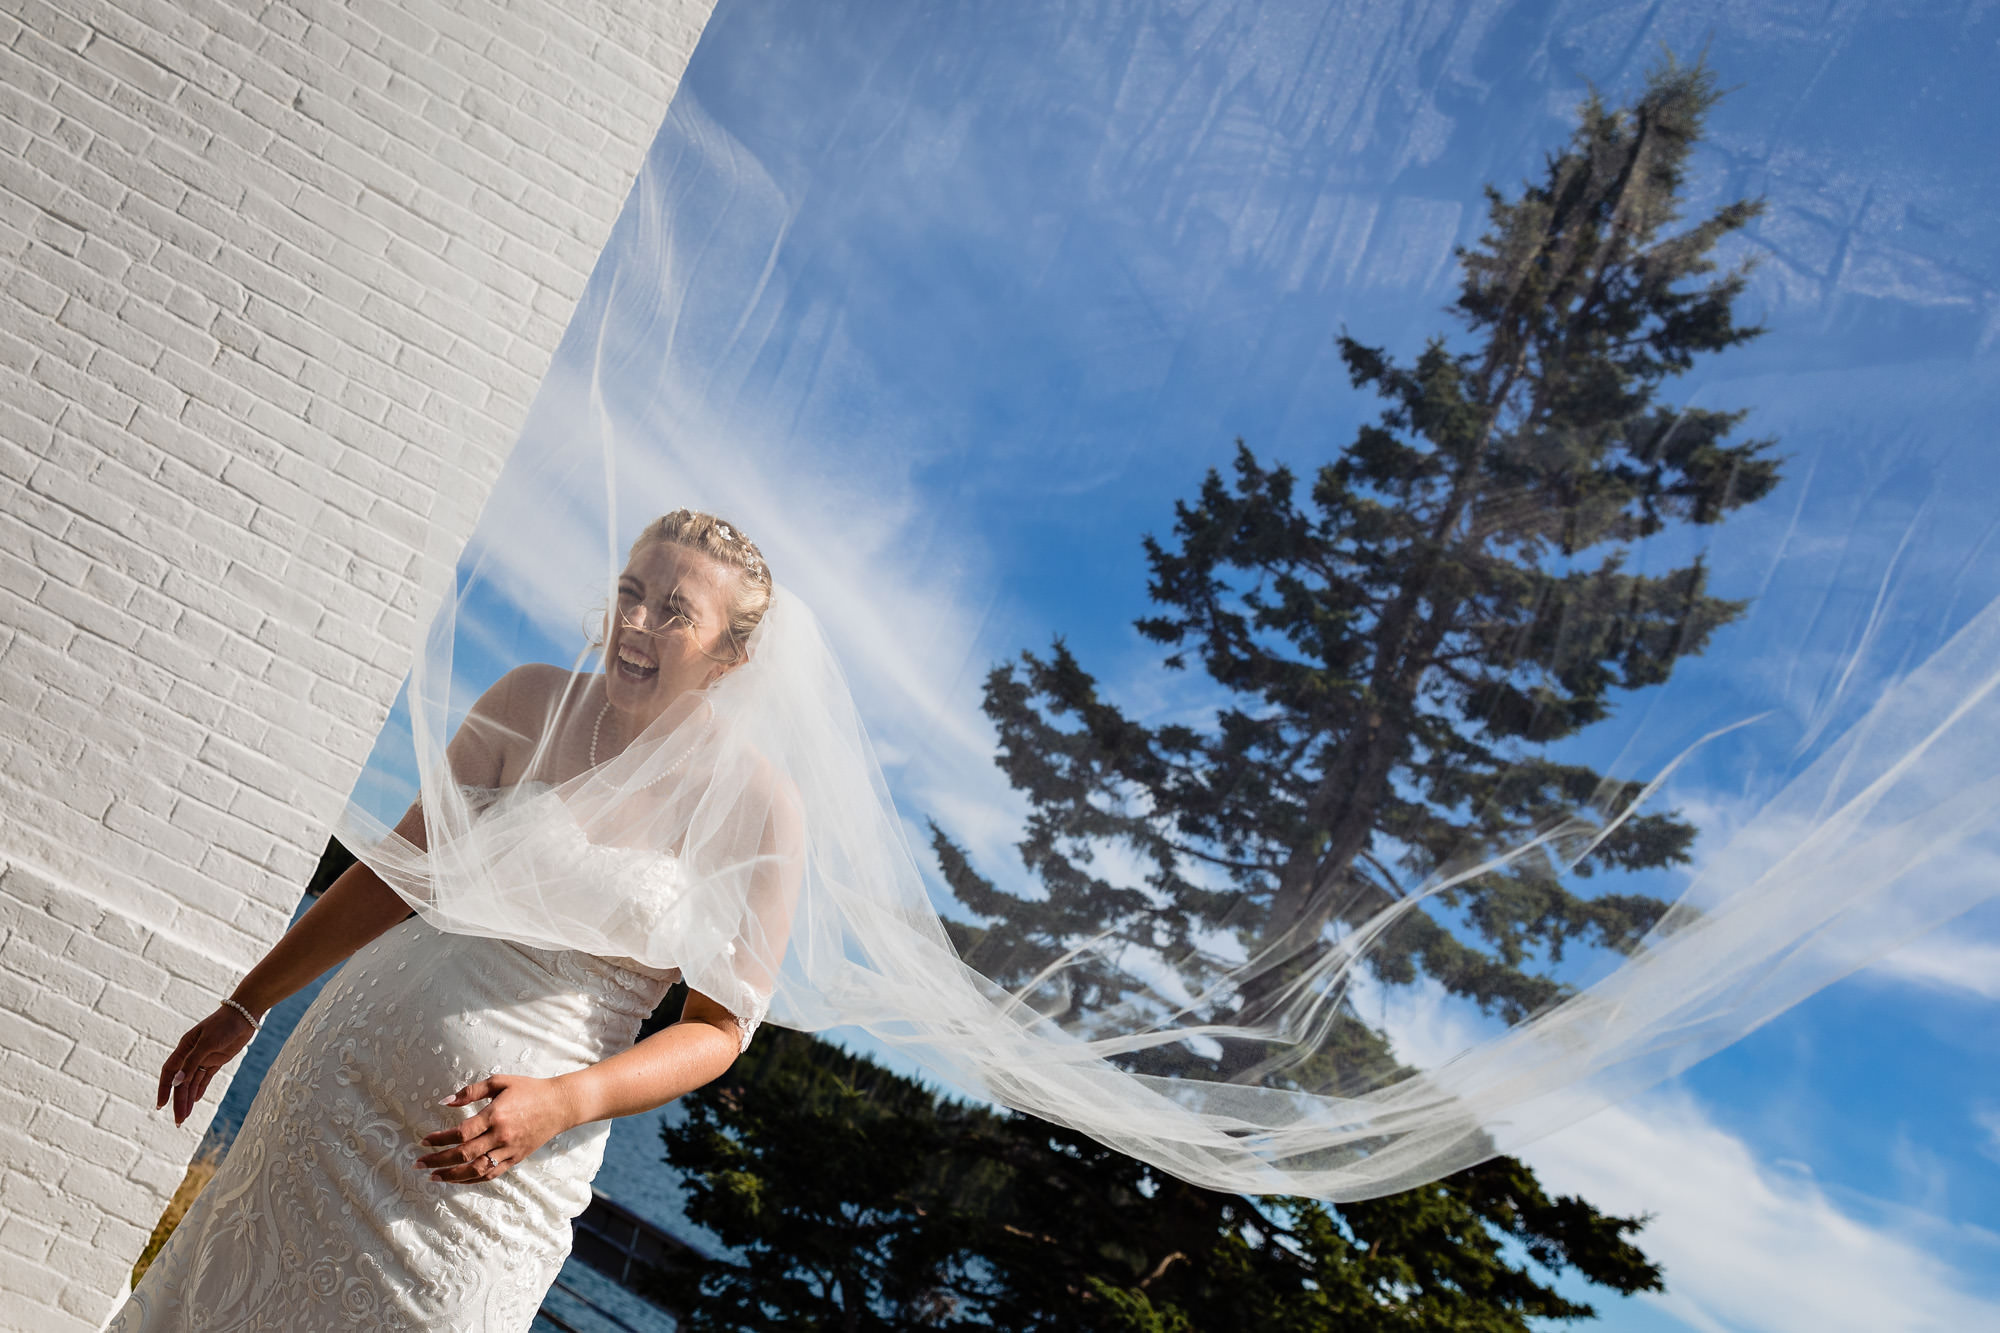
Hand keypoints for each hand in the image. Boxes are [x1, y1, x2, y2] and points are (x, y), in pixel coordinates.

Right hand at [156, 1005, 258, 1125]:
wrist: (244, 1015)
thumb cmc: (224, 1025)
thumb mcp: (208, 1042)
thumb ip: (193, 1061)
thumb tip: (177, 1082)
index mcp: (184, 1048)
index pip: (169, 1072)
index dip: (164, 1089)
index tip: (160, 1106)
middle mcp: (191, 1055)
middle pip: (181, 1082)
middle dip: (178, 1101)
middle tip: (178, 1121)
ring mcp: (204, 1058)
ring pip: (192, 1083)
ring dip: (188, 1100)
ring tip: (184, 1118)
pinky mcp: (216, 1061)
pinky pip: (204, 1078)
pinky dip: (199, 1089)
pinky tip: (194, 1101)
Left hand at [416, 1074, 583, 1184]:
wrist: (559, 1105)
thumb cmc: (528, 1089)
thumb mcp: (500, 1082)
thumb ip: (471, 1091)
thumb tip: (444, 1101)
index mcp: (495, 1115)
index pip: (461, 1133)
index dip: (439, 1139)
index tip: (423, 1141)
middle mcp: (501, 1136)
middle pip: (463, 1155)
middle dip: (438, 1161)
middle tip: (418, 1164)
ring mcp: (509, 1150)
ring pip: (476, 1170)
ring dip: (452, 1175)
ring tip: (434, 1177)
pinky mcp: (516, 1159)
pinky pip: (491, 1174)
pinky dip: (472, 1179)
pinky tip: (458, 1178)